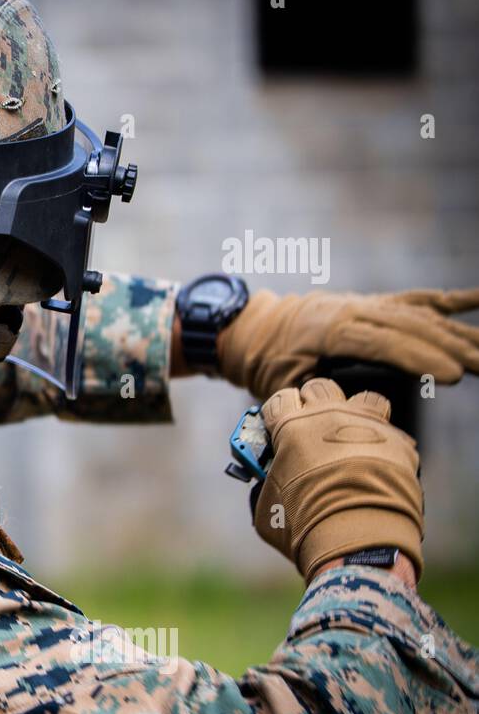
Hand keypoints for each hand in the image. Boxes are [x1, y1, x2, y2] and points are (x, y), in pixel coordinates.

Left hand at [219, 287, 478, 399]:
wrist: (258, 328)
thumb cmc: (268, 361)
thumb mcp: (280, 384)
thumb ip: (310, 395)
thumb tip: (339, 412)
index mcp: (329, 328)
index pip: (382, 342)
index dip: (418, 357)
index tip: (451, 376)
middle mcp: (353, 309)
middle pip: (410, 328)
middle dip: (449, 349)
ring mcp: (366, 304)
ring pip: (419, 316)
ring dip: (456, 334)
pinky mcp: (375, 305)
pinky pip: (416, 301)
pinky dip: (450, 302)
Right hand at [253, 379, 423, 582]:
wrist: (359, 539)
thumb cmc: (305, 524)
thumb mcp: (266, 504)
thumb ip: (266, 481)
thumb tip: (268, 482)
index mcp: (291, 426)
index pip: (279, 399)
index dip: (276, 413)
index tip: (275, 428)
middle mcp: (330, 416)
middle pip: (319, 389)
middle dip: (313, 404)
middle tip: (310, 430)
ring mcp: (368, 426)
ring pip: (364, 399)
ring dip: (355, 412)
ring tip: (350, 437)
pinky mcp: (399, 444)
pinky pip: (391, 435)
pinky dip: (383, 447)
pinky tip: (376, 468)